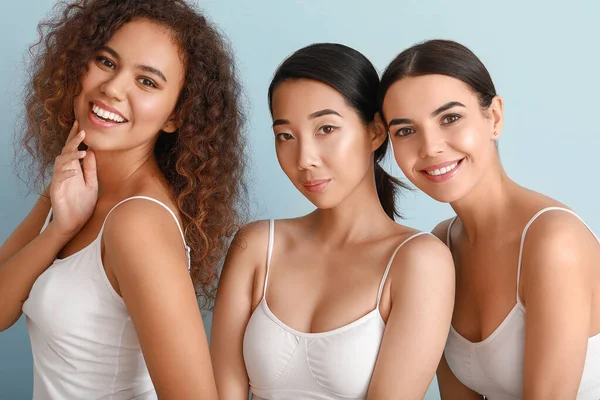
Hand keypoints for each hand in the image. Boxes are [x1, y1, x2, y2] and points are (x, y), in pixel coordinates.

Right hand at [48, 120, 97, 237]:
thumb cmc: (82, 204)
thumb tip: (90, 151)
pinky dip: (66, 173)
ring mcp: (60, 181)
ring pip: (60, 162)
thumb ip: (90, 169)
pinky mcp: (56, 191)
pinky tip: (75, 171)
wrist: (74, 223)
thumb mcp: (91, 184)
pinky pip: (58, 179)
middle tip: (82, 131)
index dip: (75, 137)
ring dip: (70, 156)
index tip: (81, 124)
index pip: (73, 150)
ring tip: (81, 151)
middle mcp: (65, 172)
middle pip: (66, 152)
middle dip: (73, 141)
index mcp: (74, 169)